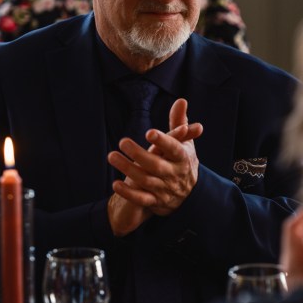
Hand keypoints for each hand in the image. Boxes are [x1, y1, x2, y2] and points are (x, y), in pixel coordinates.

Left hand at [106, 99, 203, 235]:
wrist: (190, 194)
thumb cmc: (182, 161)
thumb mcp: (184, 142)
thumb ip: (179, 122)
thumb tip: (181, 100)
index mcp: (183, 158)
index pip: (174, 149)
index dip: (163, 142)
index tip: (149, 133)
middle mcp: (174, 174)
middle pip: (156, 165)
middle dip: (138, 154)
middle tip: (122, 142)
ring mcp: (165, 189)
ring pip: (145, 181)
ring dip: (128, 169)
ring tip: (112, 156)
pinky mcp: (156, 202)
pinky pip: (141, 199)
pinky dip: (129, 193)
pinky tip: (115, 184)